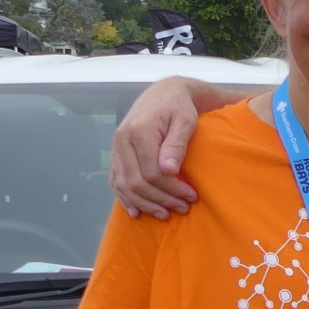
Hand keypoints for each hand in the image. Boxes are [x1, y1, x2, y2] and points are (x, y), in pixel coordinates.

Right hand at [110, 78, 201, 217]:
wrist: (164, 93)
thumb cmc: (179, 106)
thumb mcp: (186, 120)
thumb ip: (177, 143)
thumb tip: (168, 171)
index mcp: (139, 131)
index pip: (152, 172)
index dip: (172, 189)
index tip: (192, 196)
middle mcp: (122, 140)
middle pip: (137, 182)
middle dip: (161, 199)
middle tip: (183, 208)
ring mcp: (116, 147)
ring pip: (124, 185)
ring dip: (144, 204)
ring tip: (165, 214)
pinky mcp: (116, 153)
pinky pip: (115, 180)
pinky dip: (125, 198)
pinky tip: (137, 212)